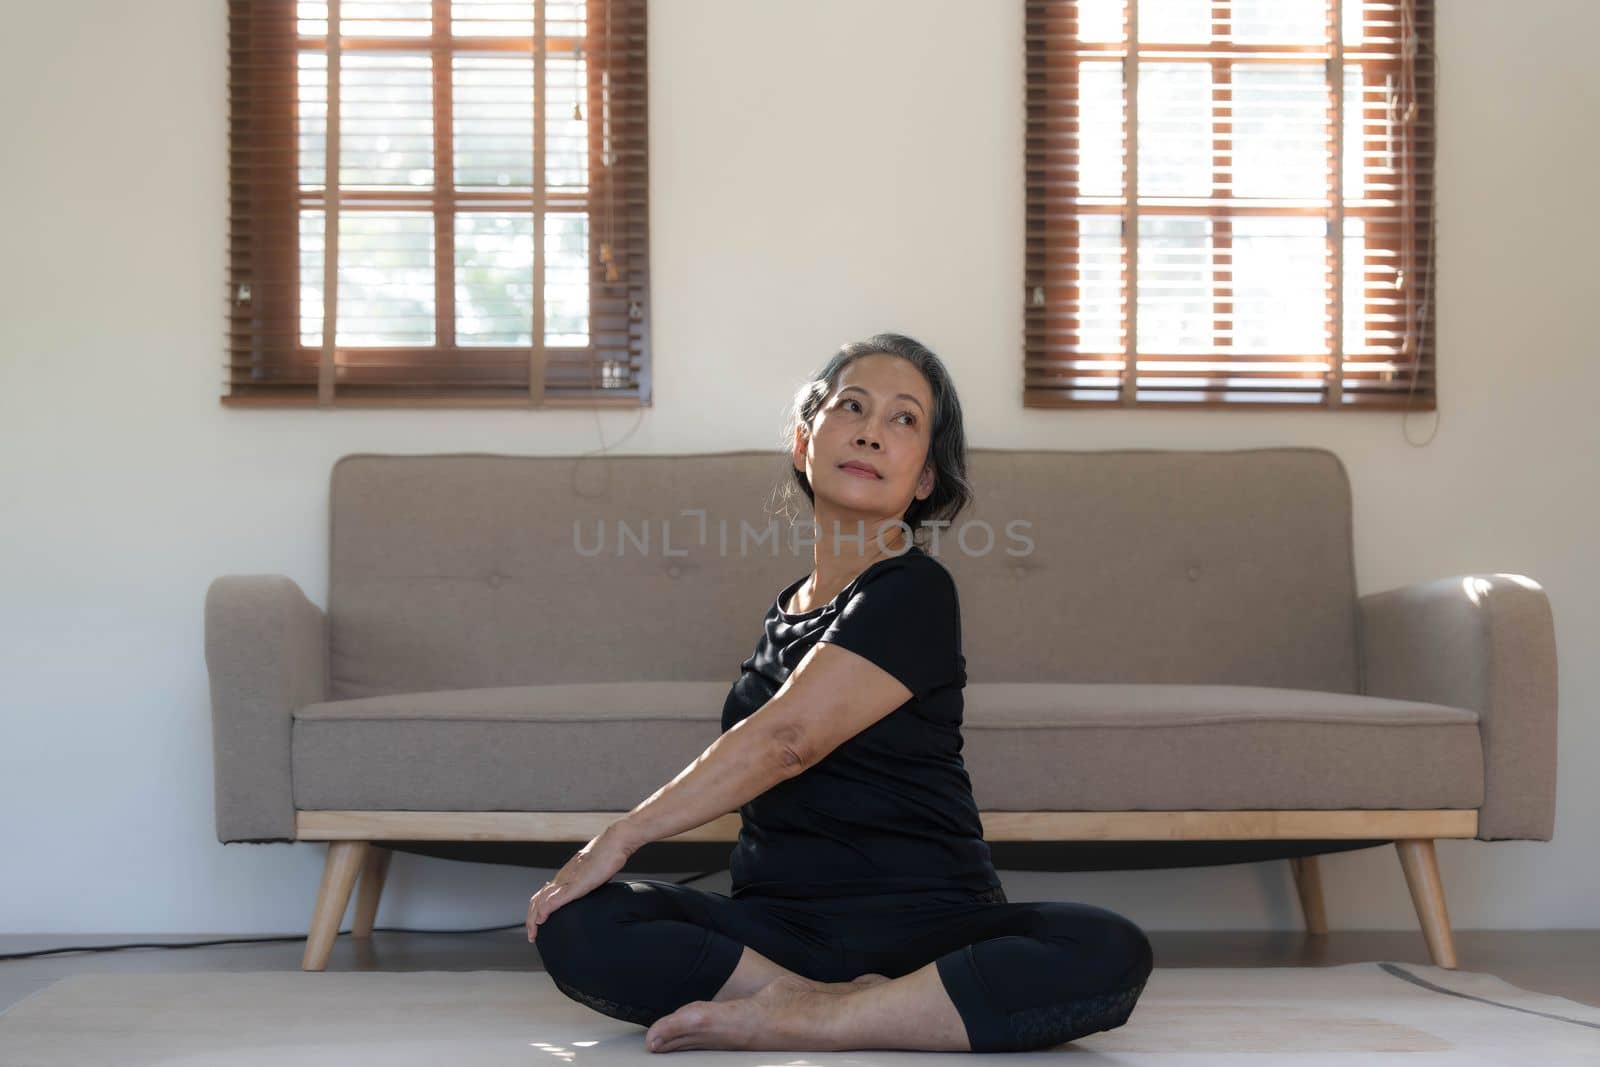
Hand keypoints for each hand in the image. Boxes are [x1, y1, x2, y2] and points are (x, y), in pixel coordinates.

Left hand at [527, 822, 640, 941]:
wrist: (615, 842)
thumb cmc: (609, 854)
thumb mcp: (595, 872)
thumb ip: (589, 880)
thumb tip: (592, 887)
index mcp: (567, 875)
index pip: (544, 894)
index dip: (537, 909)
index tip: (539, 924)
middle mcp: (563, 878)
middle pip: (537, 899)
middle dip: (531, 919)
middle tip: (532, 935)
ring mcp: (567, 881)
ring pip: (541, 901)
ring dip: (534, 918)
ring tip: (534, 932)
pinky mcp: (575, 885)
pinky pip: (554, 899)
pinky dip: (545, 910)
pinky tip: (542, 919)